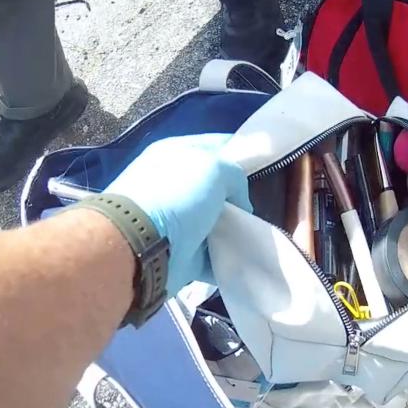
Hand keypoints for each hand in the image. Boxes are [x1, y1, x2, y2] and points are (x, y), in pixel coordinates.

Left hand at [106, 134, 251, 294]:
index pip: (217, 146)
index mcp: (177, 155)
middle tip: (259, 206)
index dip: (242, 154)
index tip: (266, 167)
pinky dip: (228, 260)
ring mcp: (178, 222)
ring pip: (218, 224)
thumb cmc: (176, 196)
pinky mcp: (182, 255)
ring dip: (236, 231)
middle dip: (240, 199)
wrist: (141, 247)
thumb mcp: (214, 167)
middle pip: (219, 189)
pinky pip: (213, 256)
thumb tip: (239, 203)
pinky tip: (247, 259)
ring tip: (257, 235)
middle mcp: (175, 186)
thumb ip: (235, 174)